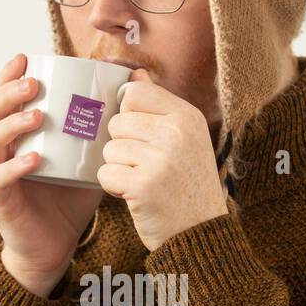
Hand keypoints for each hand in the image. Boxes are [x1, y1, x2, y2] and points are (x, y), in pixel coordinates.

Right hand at [0, 53, 102, 293]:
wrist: (56, 244)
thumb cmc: (70, 196)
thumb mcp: (92, 153)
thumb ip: (109, 119)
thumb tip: (138, 78)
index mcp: (19, 133)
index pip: (5, 96)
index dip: (7, 74)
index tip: (25, 57)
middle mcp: (3, 148)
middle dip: (7, 93)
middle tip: (32, 84)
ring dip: (12, 124)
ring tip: (36, 116)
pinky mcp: (2, 199)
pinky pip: (0, 178)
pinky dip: (16, 166)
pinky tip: (34, 159)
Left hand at [96, 69, 228, 251]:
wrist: (200, 232)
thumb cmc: (186, 184)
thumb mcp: (185, 138)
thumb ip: (158, 104)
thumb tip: (134, 73)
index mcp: (186, 116)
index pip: (134, 94)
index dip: (128, 116)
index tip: (142, 137)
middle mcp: (175, 133)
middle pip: (117, 123)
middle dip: (122, 146)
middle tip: (145, 166)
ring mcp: (160, 159)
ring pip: (109, 149)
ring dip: (118, 168)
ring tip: (143, 181)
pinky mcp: (143, 186)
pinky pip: (105, 174)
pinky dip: (114, 188)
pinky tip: (135, 195)